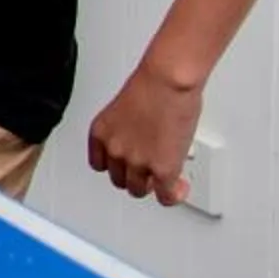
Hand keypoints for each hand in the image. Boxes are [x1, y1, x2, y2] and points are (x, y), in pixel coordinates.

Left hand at [87, 66, 201, 203]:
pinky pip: (165, 197)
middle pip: (119, 179)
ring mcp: (137, 163)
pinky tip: (179, 187)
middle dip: (135, 175)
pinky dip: (173, 195)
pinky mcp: (162, 171)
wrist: (167, 81)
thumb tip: (141, 138)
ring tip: (164, 176)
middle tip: (150, 168)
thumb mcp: (124, 108)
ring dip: (153, 185)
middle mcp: (115, 149)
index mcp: (101, 132)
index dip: (116, 166)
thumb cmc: (151, 84)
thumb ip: (127, 128)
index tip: (125, 165)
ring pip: (139, 190)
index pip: (99, 163)